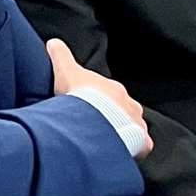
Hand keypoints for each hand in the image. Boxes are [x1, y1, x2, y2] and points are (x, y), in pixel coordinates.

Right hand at [46, 38, 152, 158]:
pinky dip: (135, 149)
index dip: (101, 102)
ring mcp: (136, 123)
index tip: (91, 108)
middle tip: (97, 128)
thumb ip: (60, 55)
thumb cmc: (80, 96)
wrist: (93, 119)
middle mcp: (130, 105)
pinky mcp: (139, 142)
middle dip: (114, 118)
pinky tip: (123, 153)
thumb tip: (53, 42)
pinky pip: (141, 146)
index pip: (110, 95)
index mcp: (114, 90)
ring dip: (123, 133)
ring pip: (132, 128)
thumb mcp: (66, 71)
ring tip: (107, 143)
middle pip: (124, 111)